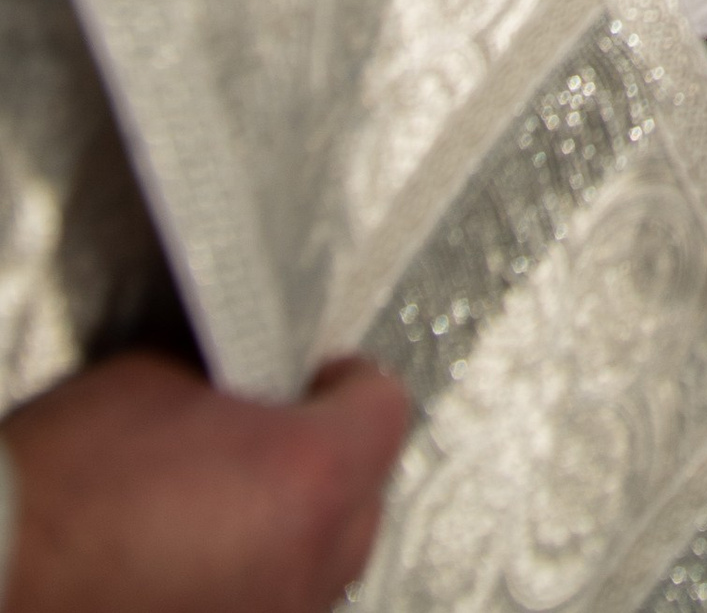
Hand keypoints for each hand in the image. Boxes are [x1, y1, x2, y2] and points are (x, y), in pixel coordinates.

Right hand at [0, 348, 409, 612]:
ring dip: (289, 532)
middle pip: (361, 498)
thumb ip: (237, 382)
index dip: (345, 384)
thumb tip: (253, 385)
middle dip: (325, 463)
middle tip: (273, 436)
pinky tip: (197, 562)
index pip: (383, 409)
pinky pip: (269, 605)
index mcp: (308, 477)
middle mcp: (307, 565)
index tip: (318, 379)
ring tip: (226, 505)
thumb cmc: (61, 493)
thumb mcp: (163, 380)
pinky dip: (248, 582)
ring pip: (319, 566)